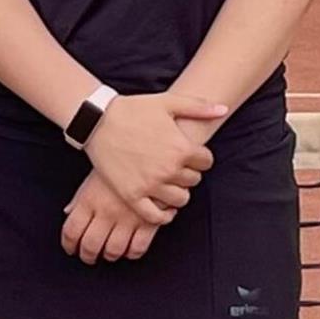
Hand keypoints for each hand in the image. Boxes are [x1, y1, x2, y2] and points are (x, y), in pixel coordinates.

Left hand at [61, 171, 160, 263]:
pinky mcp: (148, 221)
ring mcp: (127, 218)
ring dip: (109, 256)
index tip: (70, 249)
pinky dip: (131, 253)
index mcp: (89, 200)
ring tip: (108, 254)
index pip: (72, 231)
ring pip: (114, 250)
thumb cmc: (118, 165)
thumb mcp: (93, 177)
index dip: (69, 244)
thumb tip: (68, 213)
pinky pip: (138, 248)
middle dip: (88, 255)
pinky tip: (129, 249)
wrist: (148, 153)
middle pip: (91, 245)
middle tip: (88, 257)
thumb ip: (80, 197)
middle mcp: (106, 212)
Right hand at [82, 92, 223, 224]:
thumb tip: (223, 110)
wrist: (96, 120)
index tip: (187, 152)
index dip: (199, 156)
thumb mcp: (167, 102)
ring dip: (177, 191)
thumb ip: (198, 107)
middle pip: (193, 180)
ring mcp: (150, 185)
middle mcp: (169, 169)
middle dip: (186, 172)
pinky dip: (163, 215)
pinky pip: (155, 216)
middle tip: (173, 164)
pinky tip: (162, 205)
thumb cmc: (132, 109)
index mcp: (181, 148)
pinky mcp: (132, 195)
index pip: (206, 162)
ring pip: (180, 199)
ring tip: (166, 181)